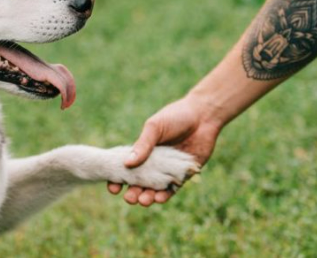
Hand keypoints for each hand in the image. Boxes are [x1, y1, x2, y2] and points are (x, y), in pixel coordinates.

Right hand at [107, 92, 224, 206]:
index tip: (113, 188)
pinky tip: (159, 198)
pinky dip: (165, 195)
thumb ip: (142, 145)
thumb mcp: (154, 127)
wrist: (203, 116)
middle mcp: (154, 163)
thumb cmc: (175, 117)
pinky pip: (173, 189)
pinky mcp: (184, 175)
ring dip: (148, 197)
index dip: (118, 179)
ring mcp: (168, 170)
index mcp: (142, 151)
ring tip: (143, 200)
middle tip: (129, 198)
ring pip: (154, 189)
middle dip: (133, 193)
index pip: (126, 169)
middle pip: (139, 183)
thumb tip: (126, 163)